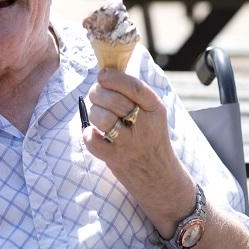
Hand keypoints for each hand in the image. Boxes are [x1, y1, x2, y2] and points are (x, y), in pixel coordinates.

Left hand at [82, 68, 195, 236]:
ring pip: (102, 118)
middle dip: (97, 93)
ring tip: (96, 114)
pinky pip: (93, 140)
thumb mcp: (152, 113)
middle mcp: (145, 125)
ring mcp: (130, 144)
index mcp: (155, 109)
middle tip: (94, 94)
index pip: (134, 87)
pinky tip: (94, 132)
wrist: (160, 177)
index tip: (102, 75)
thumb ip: (133, 93)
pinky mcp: (116, 159)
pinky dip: (88, 134)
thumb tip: (106, 71)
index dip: (114, 78)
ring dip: (93, 112)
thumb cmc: (151, 137)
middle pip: (113, 100)